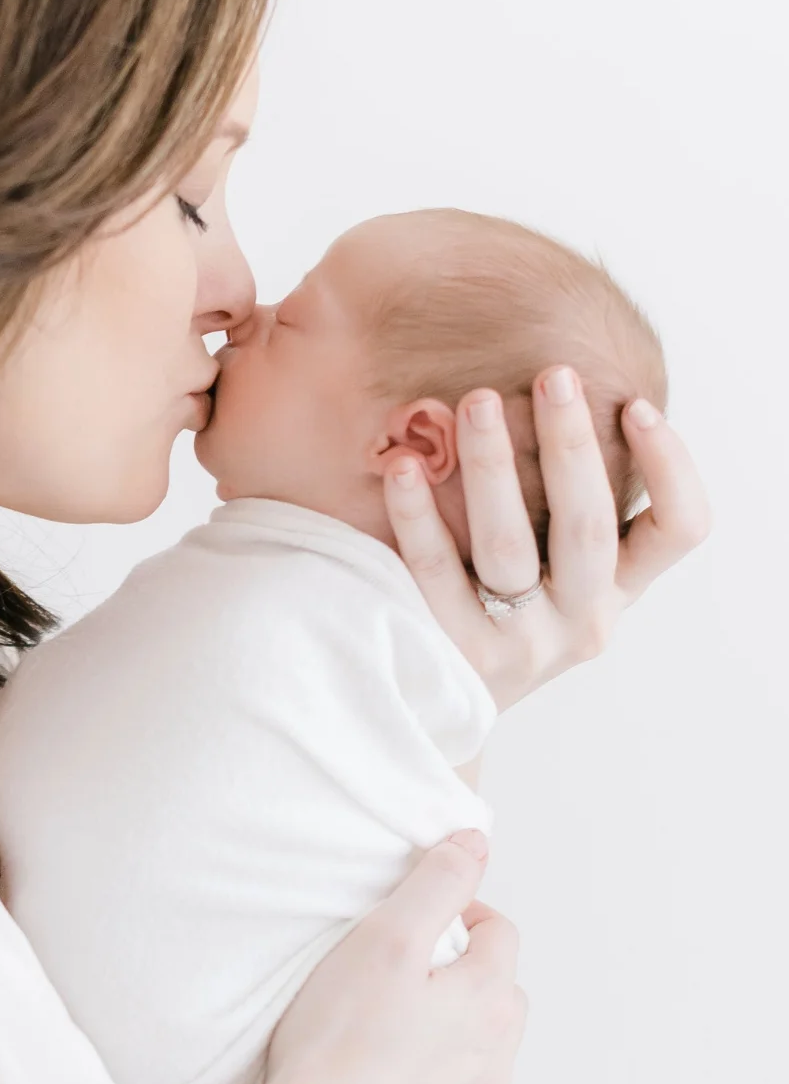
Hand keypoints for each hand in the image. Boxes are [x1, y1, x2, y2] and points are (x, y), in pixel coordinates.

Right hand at [264, 833, 526, 1083]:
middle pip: (495, 999)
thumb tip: (475, 844)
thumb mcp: (385, 938)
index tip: (414, 924)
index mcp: (490, 1003)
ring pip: (470, 1060)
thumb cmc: (337, 1041)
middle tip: (396, 979)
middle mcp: (495, 1064)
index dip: (459, 916)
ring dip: (441, 1042)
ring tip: (378, 1037)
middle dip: (458, 980)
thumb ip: (436, 884)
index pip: (500, 934)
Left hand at [383, 371, 710, 709]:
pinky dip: (418, 515)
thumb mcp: (561, 572)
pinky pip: (436, 572)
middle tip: (554, 375)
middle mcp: (583, 620)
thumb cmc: (507, 611)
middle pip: (588, 525)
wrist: (448, 708)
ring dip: (492, 465)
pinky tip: (403, 466)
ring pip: (509, 545)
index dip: (672, 467)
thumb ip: (576, 507)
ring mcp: (523, 644)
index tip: (636, 405)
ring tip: (477, 402)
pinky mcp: (460, 654)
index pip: (679, 530)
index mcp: (620, 590)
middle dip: (572, 443)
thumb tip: (570, 396)